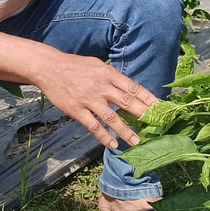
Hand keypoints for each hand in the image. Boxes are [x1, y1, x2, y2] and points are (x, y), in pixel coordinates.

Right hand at [31, 52, 159, 149]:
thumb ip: (112, 77)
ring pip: (111, 118)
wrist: (49, 67)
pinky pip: (93, 126)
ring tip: (137, 142)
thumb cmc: (75, 66)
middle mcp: (101, 86)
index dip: (148, 98)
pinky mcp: (76, 110)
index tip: (160, 108)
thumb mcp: (97, 65)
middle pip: (127, 102)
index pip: (133, 87)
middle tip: (156, 125)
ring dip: (125, 131)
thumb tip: (128, 89)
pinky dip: (104, 137)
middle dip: (143, 115)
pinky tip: (113, 145)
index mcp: (108, 74)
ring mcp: (89, 99)